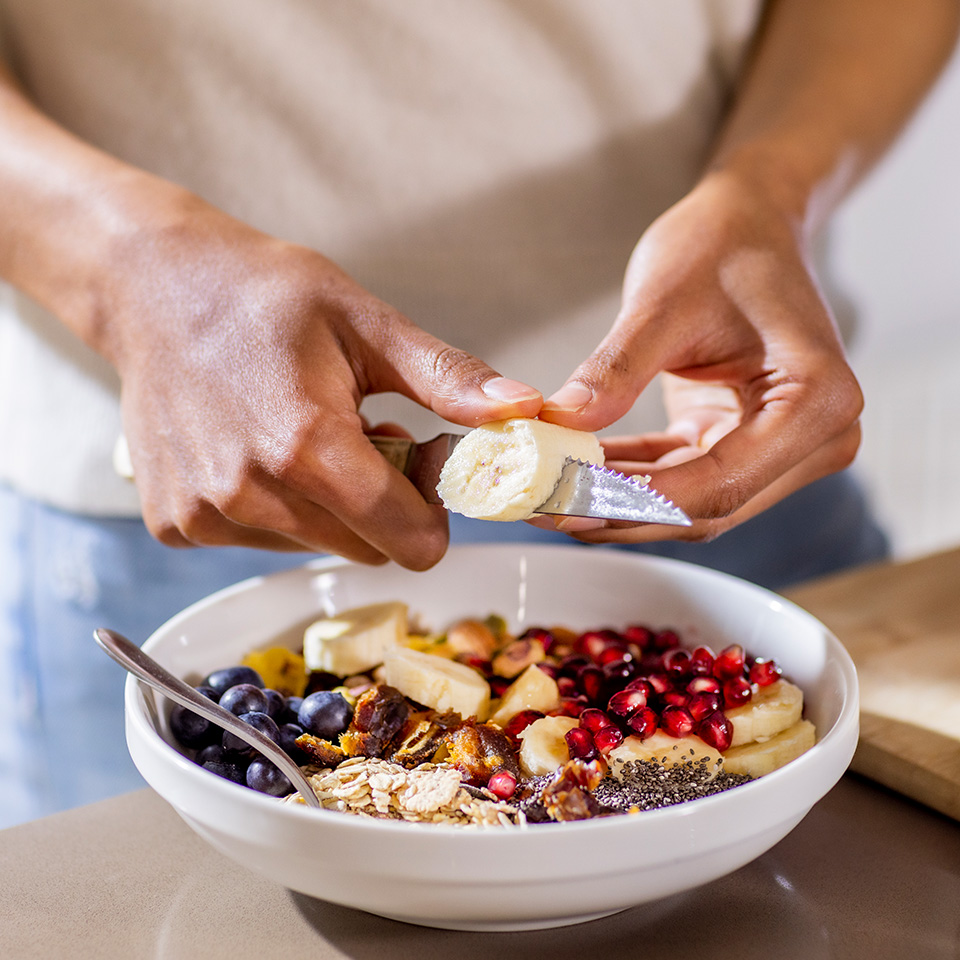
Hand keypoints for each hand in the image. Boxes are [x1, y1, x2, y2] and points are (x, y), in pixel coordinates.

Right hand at [104, 191, 541, 567]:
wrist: (152, 287)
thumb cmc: (261, 294)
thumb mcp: (366, 323)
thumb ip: (447, 379)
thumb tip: (523, 410)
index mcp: (306, 446)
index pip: (409, 540)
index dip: (433, 511)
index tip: (423, 464)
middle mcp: (249, 494)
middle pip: (366, 549)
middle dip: (384, 506)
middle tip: (367, 437)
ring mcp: (206, 515)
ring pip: (316, 547)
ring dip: (330, 506)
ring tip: (309, 436)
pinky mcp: (177, 524)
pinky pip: (262, 541)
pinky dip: (277, 508)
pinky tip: (261, 450)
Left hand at [537, 170, 861, 542]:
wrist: (749, 222)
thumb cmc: (722, 244)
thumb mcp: (662, 301)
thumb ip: (615, 370)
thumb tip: (560, 425)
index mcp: (817, 400)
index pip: (718, 483)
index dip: (635, 501)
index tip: (566, 501)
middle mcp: (816, 438)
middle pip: (706, 506)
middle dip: (619, 511)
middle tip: (543, 508)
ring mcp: (784, 448)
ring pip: (690, 504)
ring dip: (618, 502)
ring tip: (546, 494)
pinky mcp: (746, 444)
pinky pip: (681, 478)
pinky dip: (629, 479)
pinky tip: (576, 472)